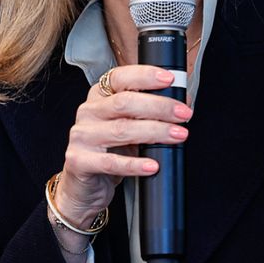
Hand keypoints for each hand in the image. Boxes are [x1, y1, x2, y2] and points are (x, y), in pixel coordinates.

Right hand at [55, 65, 192, 226]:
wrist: (86, 186)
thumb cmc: (111, 152)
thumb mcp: (128, 126)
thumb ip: (146, 113)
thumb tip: (181, 104)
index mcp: (99, 96)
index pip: (120, 77)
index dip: (145, 75)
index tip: (169, 80)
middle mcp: (88, 112)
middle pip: (125, 102)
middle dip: (159, 107)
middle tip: (183, 114)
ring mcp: (81, 136)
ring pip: (122, 129)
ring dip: (155, 132)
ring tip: (178, 136)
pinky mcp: (79, 161)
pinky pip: (111, 162)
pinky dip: (135, 164)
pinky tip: (152, 165)